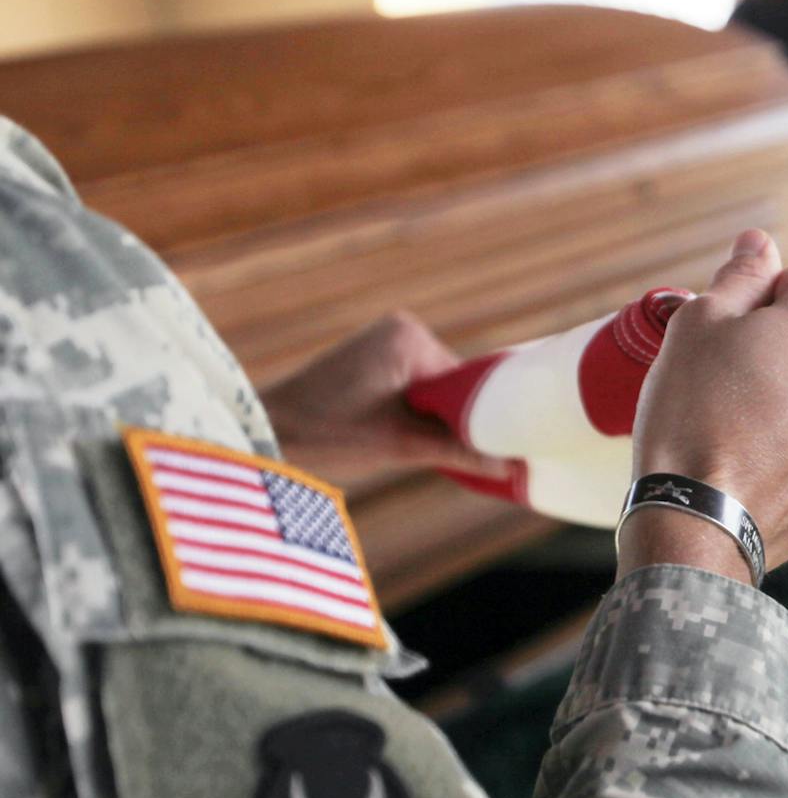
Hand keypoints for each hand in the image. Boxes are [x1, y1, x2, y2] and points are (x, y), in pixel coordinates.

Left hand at [262, 313, 510, 482]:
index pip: (468, 381)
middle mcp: (401, 328)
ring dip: (432, 418)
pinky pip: (411, 385)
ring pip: (432, 388)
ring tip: (423, 449)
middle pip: (452, 383)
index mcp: (410, 336)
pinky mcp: (370, 357)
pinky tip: (406, 437)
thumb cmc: (327, 434)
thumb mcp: (401, 445)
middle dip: (454, 419)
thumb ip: (458, 451)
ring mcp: (384, 340)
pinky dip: (414, 412)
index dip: (478, 417)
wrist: (264, 430)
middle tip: (459, 456)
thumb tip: (512, 469)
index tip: (490, 450)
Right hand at [626, 230, 787, 578]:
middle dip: (779, 348)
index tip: (723, 346)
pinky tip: (764, 458)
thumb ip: (740, 275)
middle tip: (727, 388)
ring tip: (745, 427)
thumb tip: (760, 242)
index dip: (751, 308)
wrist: (702, 522)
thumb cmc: (693, 415)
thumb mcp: (699, 324)